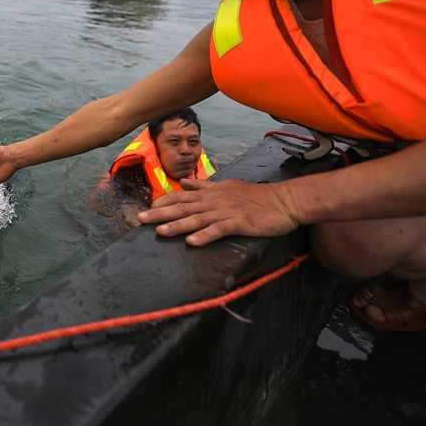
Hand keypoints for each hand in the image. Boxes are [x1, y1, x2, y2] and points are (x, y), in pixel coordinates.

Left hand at [137, 178, 300, 245]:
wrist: (285, 201)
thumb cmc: (257, 196)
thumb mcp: (228, 186)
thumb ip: (205, 187)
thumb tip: (186, 183)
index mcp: (211, 193)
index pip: (182, 196)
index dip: (164, 201)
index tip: (147, 207)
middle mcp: (215, 200)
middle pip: (183, 207)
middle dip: (160, 213)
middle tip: (140, 219)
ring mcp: (227, 211)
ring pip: (197, 218)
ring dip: (177, 225)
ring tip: (160, 231)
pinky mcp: (240, 222)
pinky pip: (219, 229)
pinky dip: (205, 235)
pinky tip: (192, 242)